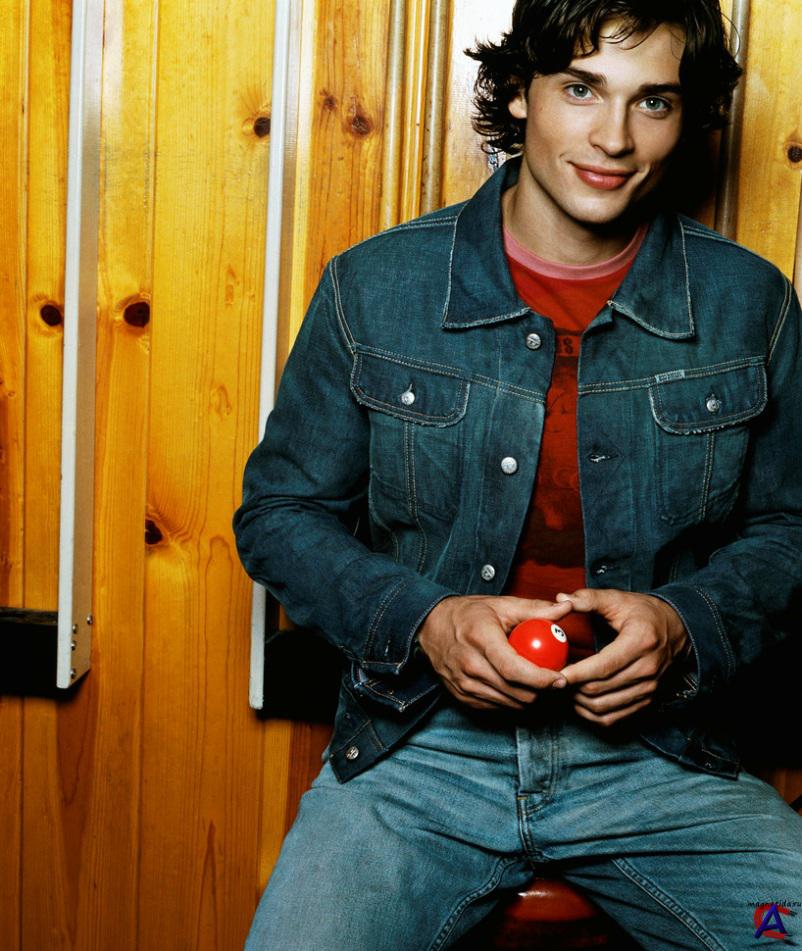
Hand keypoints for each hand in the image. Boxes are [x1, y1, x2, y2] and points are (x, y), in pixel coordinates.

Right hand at [417, 595, 571, 710]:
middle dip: (541, 690)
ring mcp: (463, 684)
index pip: (515, 670)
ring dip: (528, 696)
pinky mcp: (461, 696)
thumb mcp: (501, 605)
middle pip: (516, 691)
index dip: (541, 679)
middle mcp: (469, 665)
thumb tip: (567, 607)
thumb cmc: (468, 613)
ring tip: (537, 681)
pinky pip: (496, 707)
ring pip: (509, 703)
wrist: (430, 626)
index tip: (560, 678)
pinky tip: (515, 685)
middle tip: (553, 679)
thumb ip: (536, 609)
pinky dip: (511, 699)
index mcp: (480, 639)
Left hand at [555, 588, 687, 726]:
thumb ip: (589, 599)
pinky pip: (614, 718)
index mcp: (640, 642)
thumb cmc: (644, 613)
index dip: (576, 673)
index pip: (603, 666)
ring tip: (564, 687)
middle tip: (553, 677)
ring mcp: (648, 688)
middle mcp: (647, 669)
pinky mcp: (646, 700)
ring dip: (578, 701)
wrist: (677, 628)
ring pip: (603, 707)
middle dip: (572, 686)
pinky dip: (592, 714)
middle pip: (600, 689)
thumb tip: (562, 599)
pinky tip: (579, 701)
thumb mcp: (618, 599)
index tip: (555, 673)